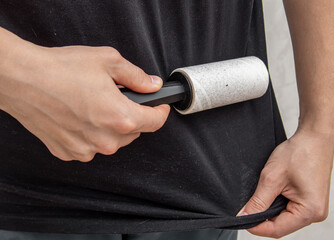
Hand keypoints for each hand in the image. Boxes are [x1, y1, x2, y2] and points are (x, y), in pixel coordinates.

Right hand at [0, 40, 169, 161]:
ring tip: (94, 106)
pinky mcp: (69, 153)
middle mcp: (105, 140)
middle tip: (118, 98)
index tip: (160, 107)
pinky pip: (91, 146)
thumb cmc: (60, 69)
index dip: (161, 112)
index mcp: (120, 118)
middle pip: (134, 132)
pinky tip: (79, 117)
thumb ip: (136, 76)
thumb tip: (152, 84)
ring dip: (111, 127)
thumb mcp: (108, 61)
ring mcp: (86, 150)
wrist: (22, 79)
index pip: (155, 123)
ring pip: (113, 141)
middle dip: (132, 116)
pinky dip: (91, 134)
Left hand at [237, 127, 333, 237]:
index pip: (277, 230)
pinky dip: (278, 204)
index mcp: (310, 211)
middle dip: (262, 219)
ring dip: (270, 211)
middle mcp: (316, 213)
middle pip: (281, 226)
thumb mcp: (271, 178)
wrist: (314, 137)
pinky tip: (271, 194)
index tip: (241, 220)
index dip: (256, 227)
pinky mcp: (311, 200)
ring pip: (285, 218)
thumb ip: (257, 201)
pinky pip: (291, 209)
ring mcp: (315, 207)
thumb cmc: (299, 153)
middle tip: (246, 208)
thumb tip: (244, 216)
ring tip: (260, 197)